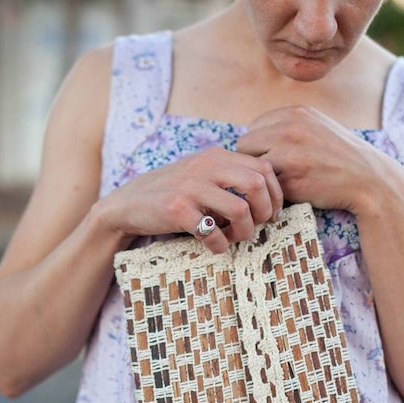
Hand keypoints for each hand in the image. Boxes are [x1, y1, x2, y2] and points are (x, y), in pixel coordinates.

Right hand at [102, 146, 283, 252]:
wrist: (127, 204)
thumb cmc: (172, 193)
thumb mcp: (201, 174)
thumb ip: (229, 176)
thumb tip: (269, 196)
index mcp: (215, 156)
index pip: (262, 167)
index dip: (276, 193)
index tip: (272, 212)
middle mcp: (204, 167)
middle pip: (257, 184)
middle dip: (265, 211)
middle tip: (258, 225)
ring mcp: (190, 188)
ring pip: (240, 210)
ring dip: (244, 231)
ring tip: (234, 237)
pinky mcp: (176, 210)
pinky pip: (213, 232)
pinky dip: (220, 245)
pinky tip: (214, 246)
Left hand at [237, 105, 396, 214]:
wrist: (368, 179)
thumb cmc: (339, 155)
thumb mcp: (316, 125)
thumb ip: (286, 124)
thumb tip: (251, 133)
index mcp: (295, 113)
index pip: (253, 127)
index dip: (259, 145)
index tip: (273, 156)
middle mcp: (289, 130)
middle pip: (245, 146)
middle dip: (254, 160)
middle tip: (272, 173)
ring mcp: (290, 155)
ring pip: (253, 168)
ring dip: (262, 177)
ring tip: (281, 182)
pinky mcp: (292, 180)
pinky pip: (267, 187)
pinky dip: (275, 192)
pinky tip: (292, 192)